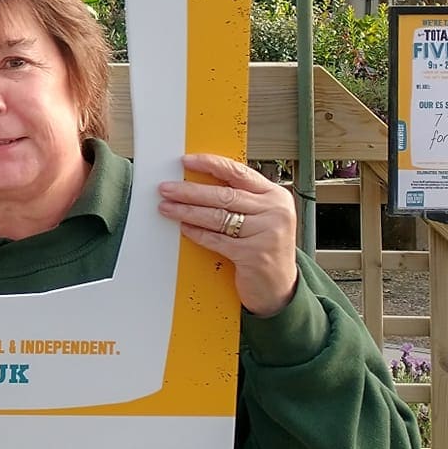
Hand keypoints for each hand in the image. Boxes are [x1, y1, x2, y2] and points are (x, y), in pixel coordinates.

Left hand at [157, 153, 299, 317]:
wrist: (281, 287)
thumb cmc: (266, 247)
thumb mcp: (262, 216)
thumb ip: (241, 198)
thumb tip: (200, 182)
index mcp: (275, 196)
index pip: (238, 172)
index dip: (210, 164)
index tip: (187, 161)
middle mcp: (274, 212)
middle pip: (223, 195)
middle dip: (189, 191)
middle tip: (167, 188)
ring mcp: (266, 234)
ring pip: (217, 216)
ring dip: (187, 211)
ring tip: (168, 207)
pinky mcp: (253, 255)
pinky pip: (217, 239)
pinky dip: (197, 233)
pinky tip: (184, 228)